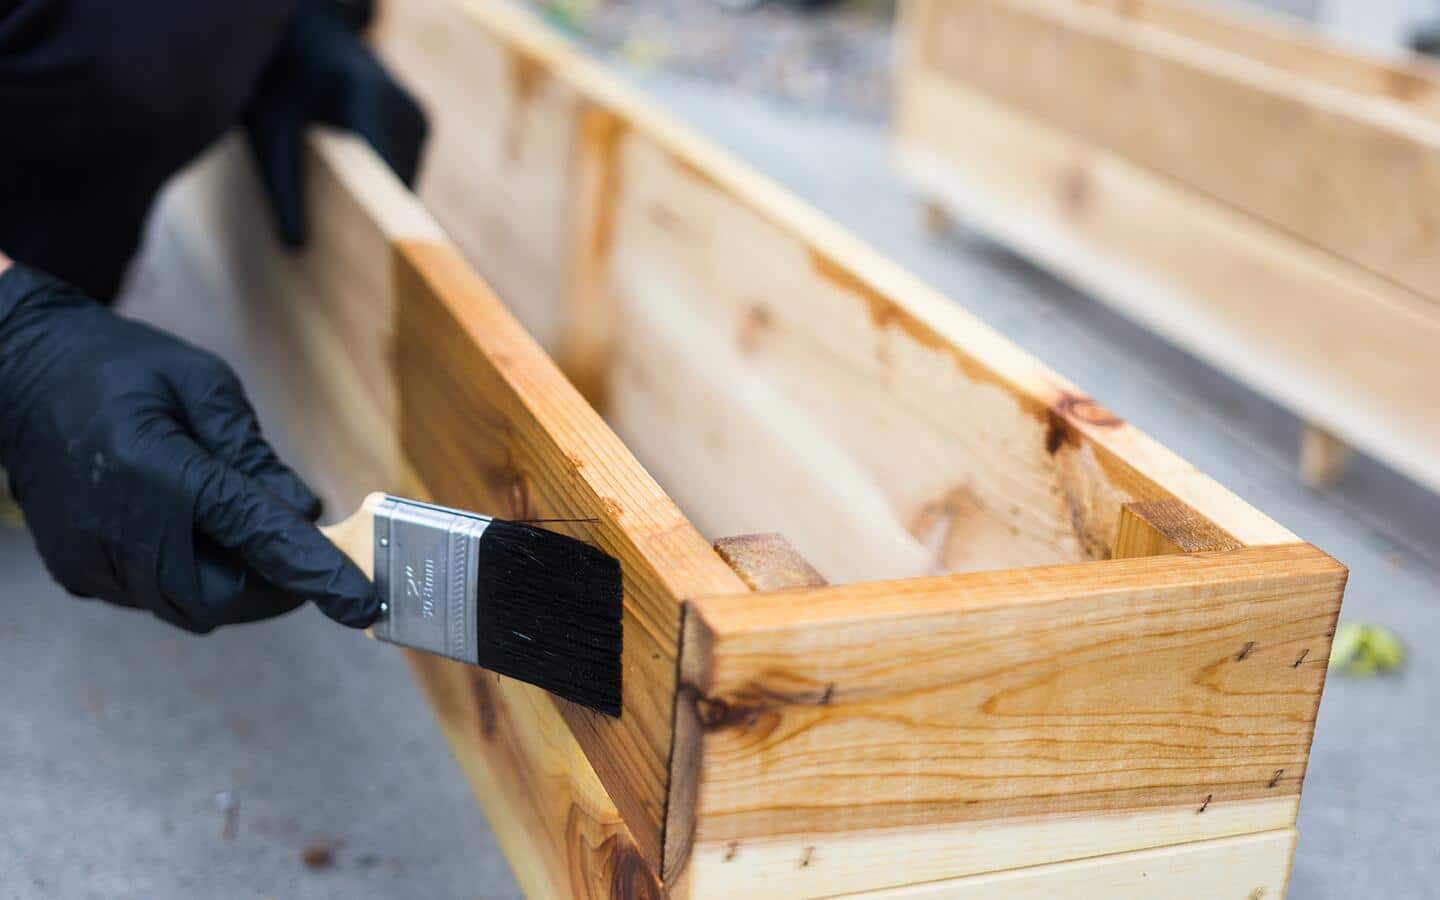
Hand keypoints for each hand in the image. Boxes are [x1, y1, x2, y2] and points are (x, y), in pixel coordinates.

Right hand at [0, 264, 378, 632]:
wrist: (21, 373)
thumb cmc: (119, 367)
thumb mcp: (202, 386)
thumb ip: (253, 455)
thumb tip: (305, 513)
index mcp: (156, 469)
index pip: (255, 536)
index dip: (316, 573)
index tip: (362, 605)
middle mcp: (117, 526)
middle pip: (222, 596)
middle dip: (275, 587)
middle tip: (307, 561)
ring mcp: (89, 557)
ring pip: (188, 606)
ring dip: (234, 583)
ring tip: (249, 537)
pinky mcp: (75, 572)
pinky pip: (152, 597)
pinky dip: (190, 577)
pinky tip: (191, 531)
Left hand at [245, 0, 428, 245]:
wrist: (306, 31)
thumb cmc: (277, 75)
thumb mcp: (267, 128)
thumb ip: (281, 187)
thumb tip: (294, 248)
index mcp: (365, 96)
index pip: (384, 174)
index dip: (383, 222)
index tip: (381, 264)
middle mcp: (404, 108)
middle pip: (397, 187)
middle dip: (374, 218)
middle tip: (350, 260)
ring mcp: (418, 116)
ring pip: (405, 184)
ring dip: (379, 203)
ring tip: (347, 212)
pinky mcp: (421, 124)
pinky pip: (406, 172)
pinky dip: (383, 186)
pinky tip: (356, 183)